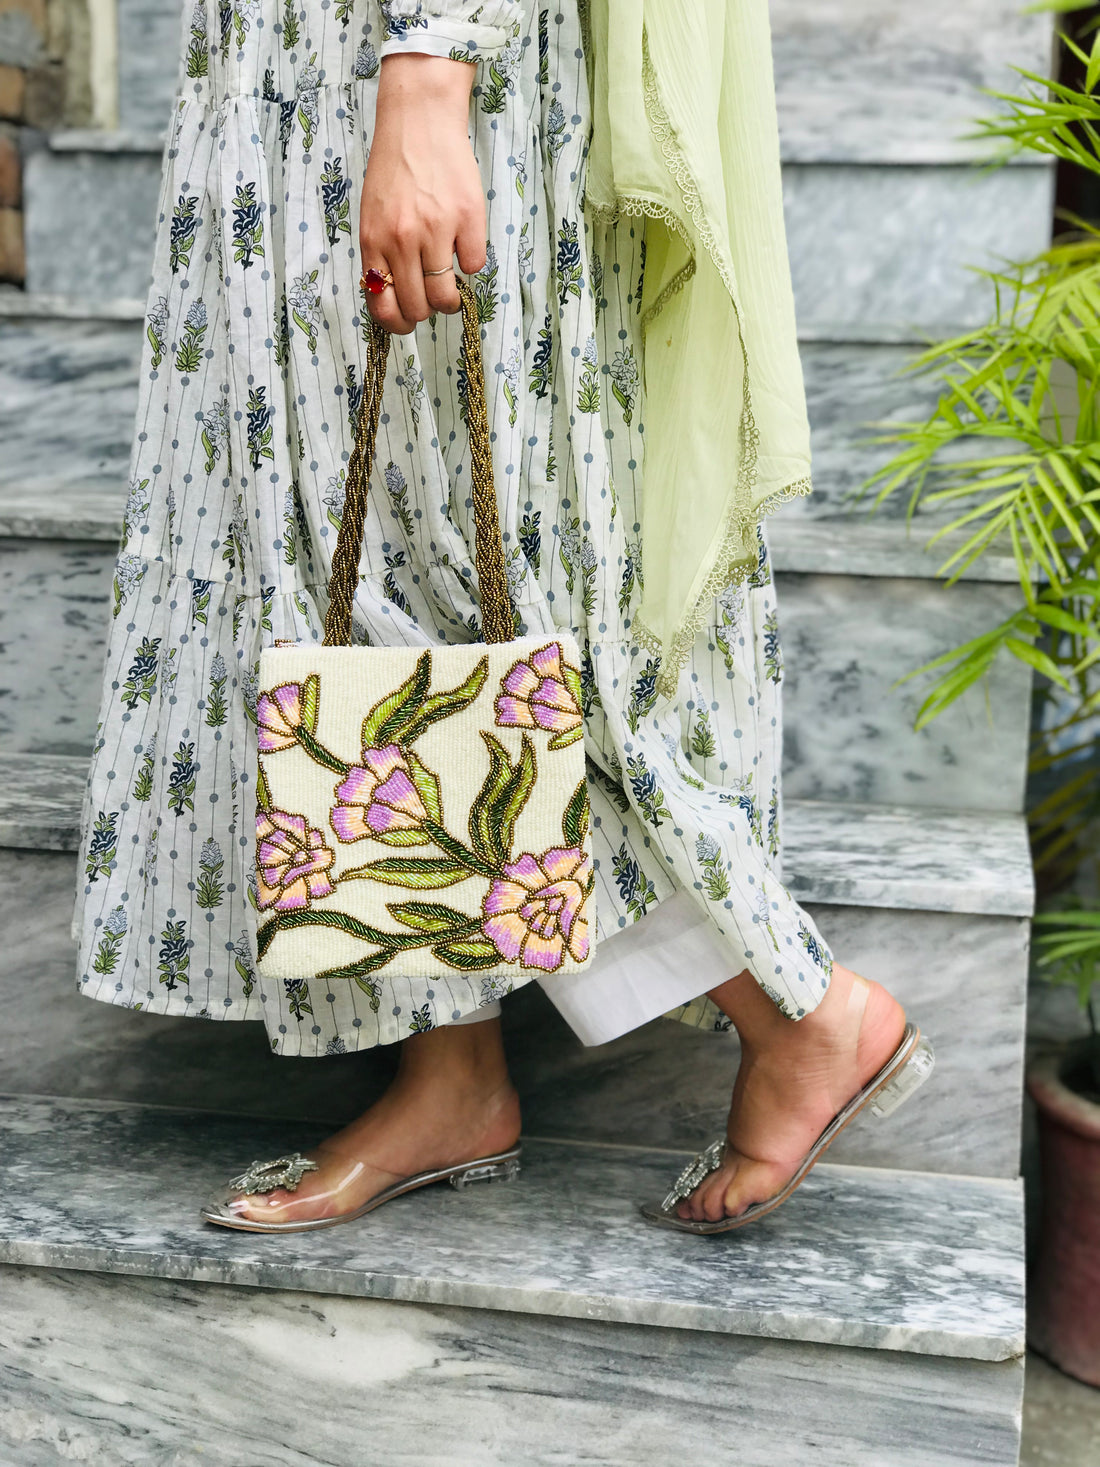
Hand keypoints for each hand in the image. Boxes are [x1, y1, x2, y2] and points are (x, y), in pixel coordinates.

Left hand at [360, 53, 486, 333]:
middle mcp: (403, 240)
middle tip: (432, 299)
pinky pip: (474, 265)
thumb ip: (381, 254)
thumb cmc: (396, 167)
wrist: (420, 119)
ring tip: (451, 285)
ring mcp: (437, 230)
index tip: (406, 323)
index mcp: (374, 240)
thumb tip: (395, 296)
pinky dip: (471, 262)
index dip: (396, 324)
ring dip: (450, 299)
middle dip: (426, 312)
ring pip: (446, 296)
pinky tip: (463, 242)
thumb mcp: (373, 213)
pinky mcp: (468, 219)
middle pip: (417, 307)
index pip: (382, 304)